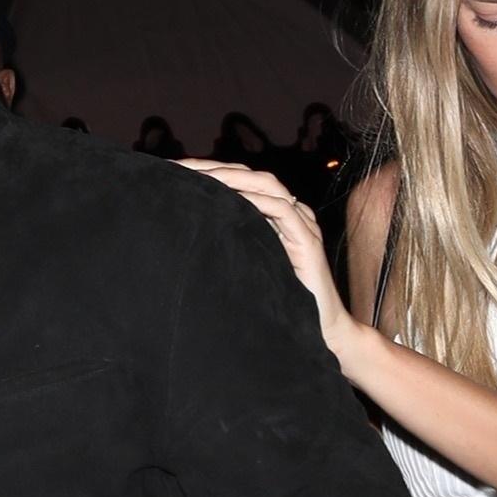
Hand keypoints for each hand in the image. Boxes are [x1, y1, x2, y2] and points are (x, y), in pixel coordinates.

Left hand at [183, 160, 355, 367]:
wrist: (322, 329)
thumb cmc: (281, 303)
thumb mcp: (248, 267)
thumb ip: (230, 246)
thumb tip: (188, 235)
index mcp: (274, 215)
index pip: (240, 181)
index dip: (208, 173)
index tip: (174, 172)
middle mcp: (290, 212)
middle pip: (250, 176)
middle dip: (213, 168)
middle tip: (178, 167)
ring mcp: (302, 223)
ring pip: (266, 185)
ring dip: (231, 178)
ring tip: (201, 177)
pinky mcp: (308, 241)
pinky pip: (283, 210)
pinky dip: (257, 201)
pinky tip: (232, 198)